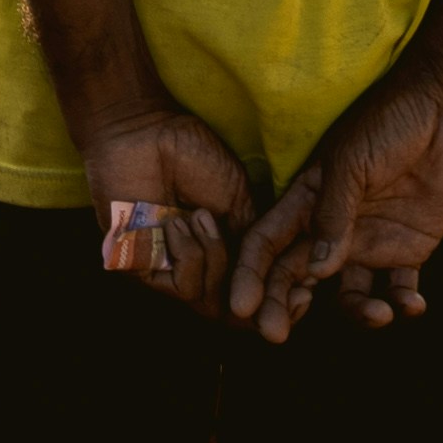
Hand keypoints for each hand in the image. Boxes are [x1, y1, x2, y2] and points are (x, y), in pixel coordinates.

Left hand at [77, 106, 255, 317]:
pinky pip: (179, 286)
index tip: (304, 295)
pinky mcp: (138, 267)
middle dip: (254, 295)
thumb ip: (253, 242)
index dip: (276, 300)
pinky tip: (179, 223)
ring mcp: (167, 268)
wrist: (146, 132)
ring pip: (208, 301)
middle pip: (230, 310)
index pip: (247, 293)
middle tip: (271, 280)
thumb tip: (273, 283)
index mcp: (219, 251)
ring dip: (215, 257)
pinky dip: (189, 257)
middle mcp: (194, 266)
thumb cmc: (191, 155)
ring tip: (201, 215)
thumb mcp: (238, 199)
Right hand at [231, 62, 442, 345]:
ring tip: (379, 315)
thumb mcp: (352, 162)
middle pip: (298, 276)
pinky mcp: (410, 248)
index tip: (240, 307)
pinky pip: (399, 289)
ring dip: (357, 313)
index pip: (268, 243)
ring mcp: (370, 240)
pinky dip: (403, 304)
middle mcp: (332, 228)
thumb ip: (332, 214)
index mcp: (307, 201)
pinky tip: (412, 305)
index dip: (250, 275)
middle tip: (277, 335)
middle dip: (284, 306)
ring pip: (349, 294)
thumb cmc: (389, 122)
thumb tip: (315, 270)